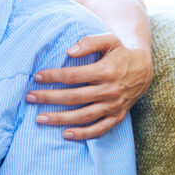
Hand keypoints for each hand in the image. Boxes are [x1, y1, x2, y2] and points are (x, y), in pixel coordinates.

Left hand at [26, 33, 152, 139]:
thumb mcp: (109, 40)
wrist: (144, 69)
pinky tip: (65, 134)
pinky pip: (100, 129)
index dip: (54, 76)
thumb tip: (69, 51)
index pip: (74, 76)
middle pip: (74, 97)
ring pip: (84, 116)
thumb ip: (89, 42)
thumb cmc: (120, 52)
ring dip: (60, 119)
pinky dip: (83, 134)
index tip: (36, 76)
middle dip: (49, 98)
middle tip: (29, 97)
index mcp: (106, 71)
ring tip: (39, 119)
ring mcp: (114, 106)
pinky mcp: (117, 116)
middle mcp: (110, 91)